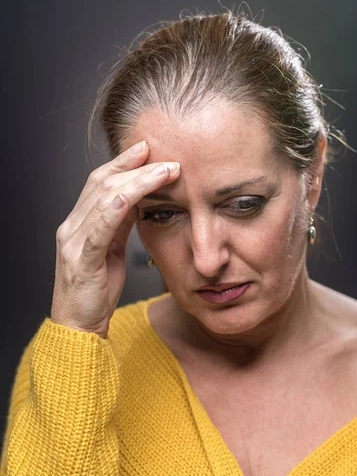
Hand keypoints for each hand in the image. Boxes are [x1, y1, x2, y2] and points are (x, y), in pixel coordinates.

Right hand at [50, 140, 179, 337]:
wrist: (78, 327)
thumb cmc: (96, 293)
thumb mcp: (112, 252)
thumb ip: (120, 226)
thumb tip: (140, 201)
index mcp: (80, 224)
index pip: (100, 182)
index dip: (122, 163)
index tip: (147, 149)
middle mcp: (72, 227)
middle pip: (101, 182)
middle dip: (132, 164)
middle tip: (161, 152)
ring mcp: (75, 241)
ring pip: (104, 197)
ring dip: (138, 179)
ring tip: (165, 170)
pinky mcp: (83, 258)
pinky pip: (102, 225)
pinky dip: (121, 203)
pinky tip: (140, 192)